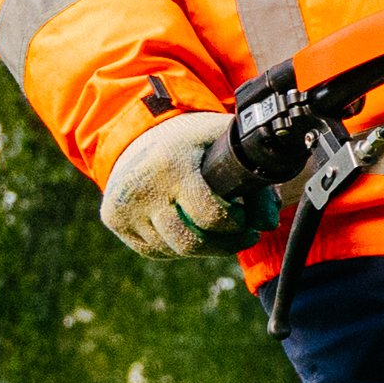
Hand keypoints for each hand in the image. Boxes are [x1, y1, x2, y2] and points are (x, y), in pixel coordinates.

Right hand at [103, 109, 275, 258]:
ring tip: (222, 235)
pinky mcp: (114, 220)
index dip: (235, 224)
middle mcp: (142, 188)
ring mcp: (123, 206)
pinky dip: (178, 246)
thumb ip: (253, 176)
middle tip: (245, 236)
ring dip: (204, 248)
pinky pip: (155, 250)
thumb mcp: (223, 143)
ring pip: (173, 250)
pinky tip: (192, 230)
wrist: (137, 133)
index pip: (210, 215)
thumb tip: (269, 223)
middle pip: (190, 241)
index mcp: (171, 164)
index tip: (247, 220)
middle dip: (225, 245)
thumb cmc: (190, 140)